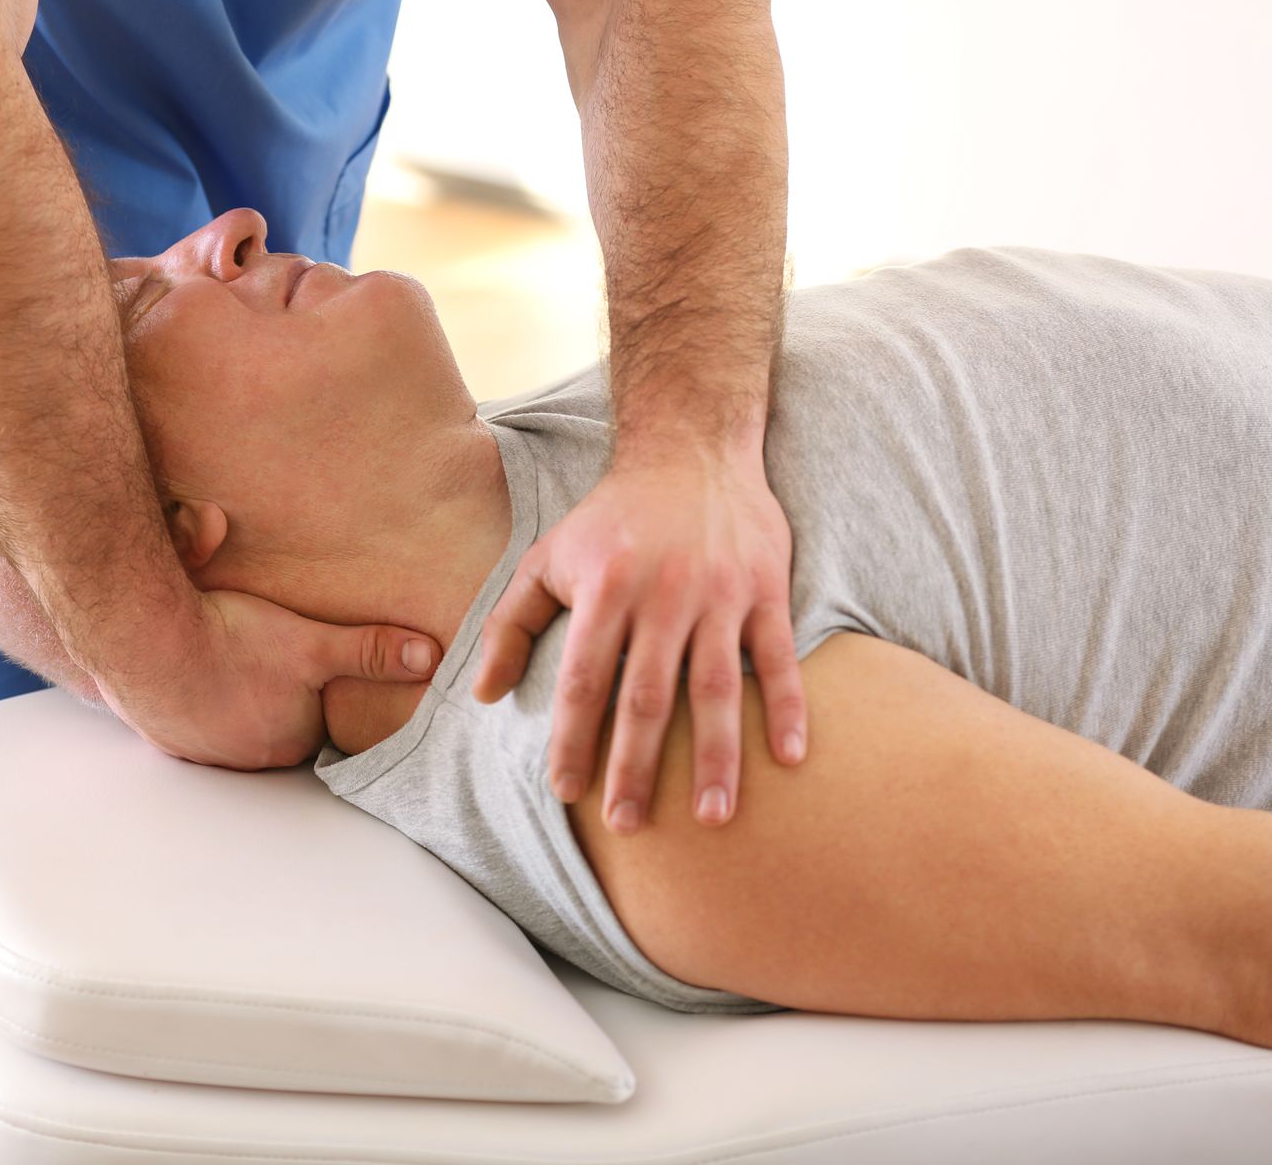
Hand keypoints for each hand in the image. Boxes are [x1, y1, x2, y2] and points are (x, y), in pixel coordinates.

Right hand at [99, 589, 439, 770]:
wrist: (146, 642)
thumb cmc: (232, 641)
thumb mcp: (312, 642)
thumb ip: (370, 651)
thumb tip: (429, 658)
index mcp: (291, 739)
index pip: (318, 723)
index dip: (317, 695)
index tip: (311, 670)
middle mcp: (249, 758)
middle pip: (277, 729)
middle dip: (277, 702)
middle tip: (271, 663)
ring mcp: (203, 752)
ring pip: (232, 729)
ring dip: (235, 704)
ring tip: (235, 666)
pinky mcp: (165, 737)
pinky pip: (190, 724)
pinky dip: (195, 702)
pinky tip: (194, 673)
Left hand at [471, 449, 803, 832]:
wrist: (691, 447)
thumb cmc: (612, 516)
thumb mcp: (548, 557)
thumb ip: (510, 624)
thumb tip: (483, 694)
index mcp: (606, 589)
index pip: (585, 680)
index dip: (575, 740)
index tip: (567, 794)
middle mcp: (664, 594)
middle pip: (648, 697)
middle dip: (638, 767)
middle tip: (629, 824)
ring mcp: (719, 595)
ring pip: (718, 689)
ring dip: (717, 758)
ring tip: (714, 818)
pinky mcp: (765, 591)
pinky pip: (779, 658)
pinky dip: (787, 708)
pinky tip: (788, 759)